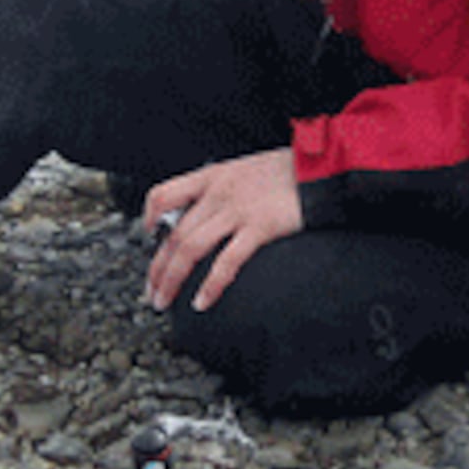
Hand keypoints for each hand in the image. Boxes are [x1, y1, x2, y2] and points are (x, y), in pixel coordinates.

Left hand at [143, 148, 301, 312]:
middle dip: (156, 268)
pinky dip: (210, 285)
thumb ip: (224, 189)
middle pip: (173, 233)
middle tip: (151, 292)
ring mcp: (237, 209)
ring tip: (164, 302)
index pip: (164, 195)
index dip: (148, 218)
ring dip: (171, 279)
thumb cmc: (289, 171)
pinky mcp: (259, 227)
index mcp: (212, 176)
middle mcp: (218, 192)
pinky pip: (226, 261)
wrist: (322, 166)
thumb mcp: (245, 169)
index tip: (147, 237)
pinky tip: (202, 302)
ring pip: (189, 248)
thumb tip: (209, 213)